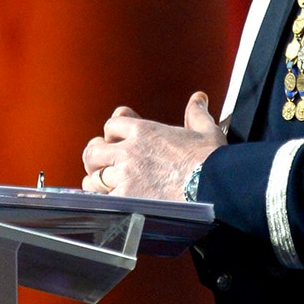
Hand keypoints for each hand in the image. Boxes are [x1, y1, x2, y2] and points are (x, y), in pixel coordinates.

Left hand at [81, 92, 224, 200]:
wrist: (210, 187)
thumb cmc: (208, 161)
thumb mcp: (204, 130)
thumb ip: (196, 113)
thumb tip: (198, 99)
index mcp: (144, 131)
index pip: (113, 124)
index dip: (112, 132)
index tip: (115, 139)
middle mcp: (130, 152)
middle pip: (94, 151)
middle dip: (95, 157)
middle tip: (99, 164)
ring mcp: (125, 177)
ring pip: (92, 177)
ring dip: (95, 181)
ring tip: (101, 186)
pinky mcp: (127, 200)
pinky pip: (101, 200)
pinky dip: (102, 202)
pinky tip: (108, 204)